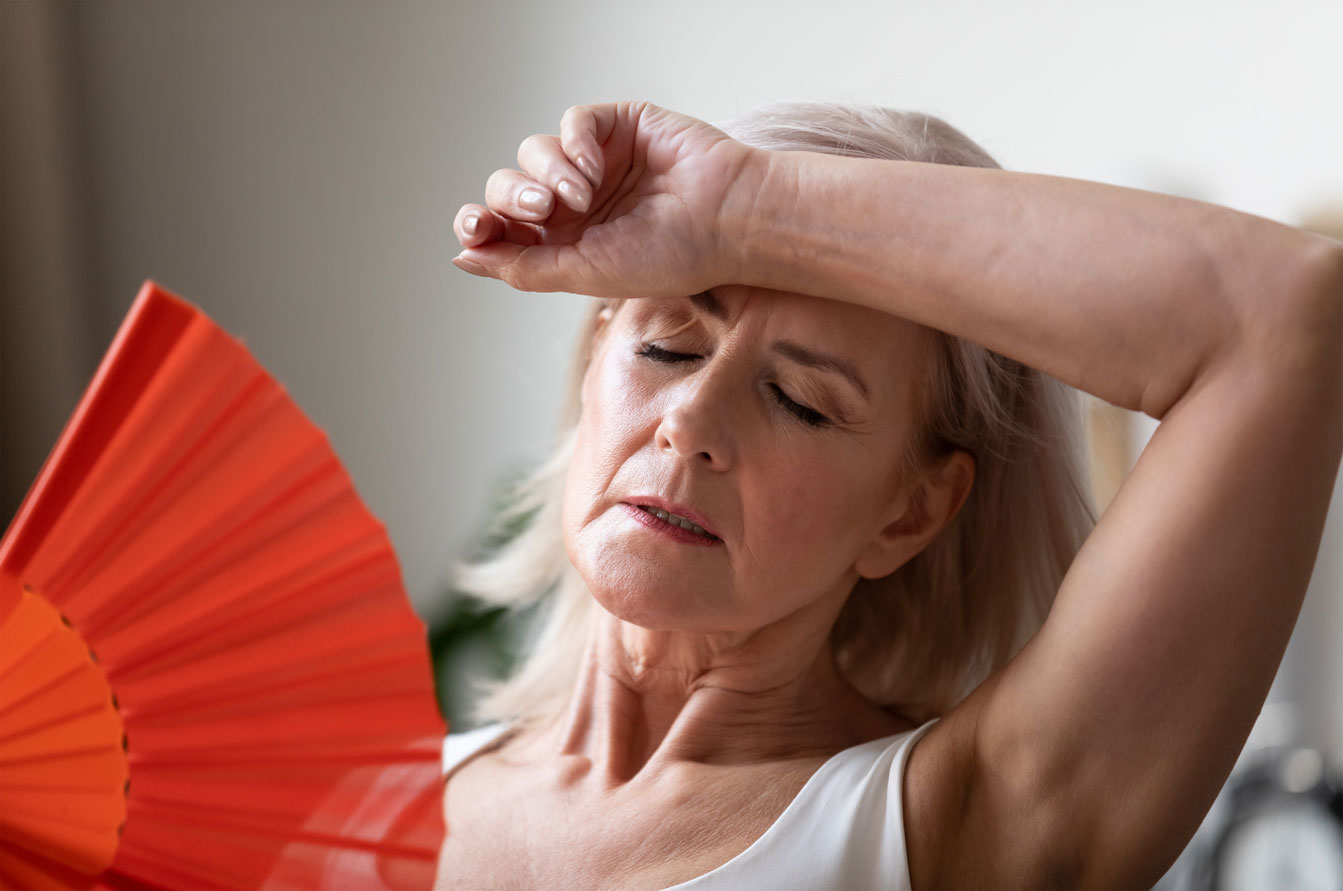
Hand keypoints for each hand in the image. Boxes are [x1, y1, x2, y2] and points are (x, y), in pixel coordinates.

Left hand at [452, 101, 761, 297]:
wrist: (726, 221)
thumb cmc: (670, 256)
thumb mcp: (585, 273)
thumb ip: (522, 267)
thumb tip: (462, 257)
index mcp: (565, 242)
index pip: (503, 226)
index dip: (480, 223)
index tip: (475, 228)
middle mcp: (575, 202)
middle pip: (509, 187)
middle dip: (513, 198)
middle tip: (543, 211)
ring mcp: (595, 162)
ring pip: (533, 152)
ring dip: (548, 173)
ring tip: (582, 195)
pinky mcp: (617, 126)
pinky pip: (571, 123)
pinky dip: (573, 144)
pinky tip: (595, 169)